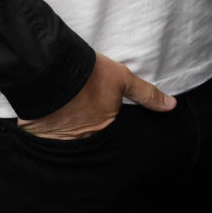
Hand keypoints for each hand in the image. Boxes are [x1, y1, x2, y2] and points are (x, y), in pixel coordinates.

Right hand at [17, 52, 175, 139]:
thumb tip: (171, 106)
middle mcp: (84, 140)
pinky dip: (48, 137)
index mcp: (104, 128)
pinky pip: (46, 143)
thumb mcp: (121, 78)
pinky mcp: (40, 137)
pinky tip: (48, 126)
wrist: (51, 68)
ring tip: (66, 122)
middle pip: (89, 142)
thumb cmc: (88, 73)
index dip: (106, 127)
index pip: (110, 137)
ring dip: (68, 137)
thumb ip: (146, 94)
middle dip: (88, 136)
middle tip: (82, 120)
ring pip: (68, 145)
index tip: (99, 117)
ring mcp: (61, 141)